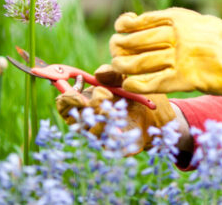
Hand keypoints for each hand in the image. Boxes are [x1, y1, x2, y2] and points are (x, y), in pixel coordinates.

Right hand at [55, 64, 175, 153]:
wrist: (157, 117)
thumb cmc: (138, 96)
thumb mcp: (126, 80)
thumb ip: (112, 74)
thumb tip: (97, 74)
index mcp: (86, 102)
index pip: (64, 104)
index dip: (67, 96)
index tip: (81, 84)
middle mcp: (89, 121)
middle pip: (73, 119)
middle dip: (87, 104)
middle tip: (105, 95)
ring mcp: (99, 135)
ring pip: (89, 130)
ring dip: (102, 116)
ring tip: (117, 107)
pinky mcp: (112, 147)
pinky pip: (106, 142)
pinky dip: (113, 131)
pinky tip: (122, 124)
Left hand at [109, 7, 221, 111]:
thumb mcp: (201, 22)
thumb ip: (177, 22)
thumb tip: (147, 22)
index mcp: (181, 18)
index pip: (144, 20)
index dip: (126, 24)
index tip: (120, 27)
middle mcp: (178, 35)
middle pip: (137, 41)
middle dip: (121, 45)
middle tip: (114, 49)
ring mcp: (181, 57)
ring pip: (140, 62)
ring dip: (123, 65)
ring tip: (117, 66)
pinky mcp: (184, 78)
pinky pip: (152, 82)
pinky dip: (136, 83)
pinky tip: (128, 83)